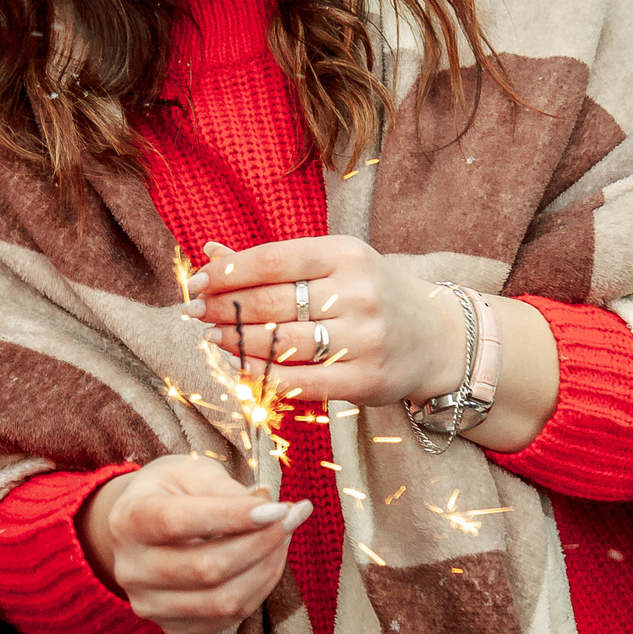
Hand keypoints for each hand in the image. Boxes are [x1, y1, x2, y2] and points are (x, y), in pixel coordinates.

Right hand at [75, 454, 310, 633]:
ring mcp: (148, 603)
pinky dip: (258, 590)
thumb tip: (268, 506)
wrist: (139, 529)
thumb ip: (225, 488)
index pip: (179, 521)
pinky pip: (226, 618)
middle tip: (291, 518)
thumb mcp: (190, 472)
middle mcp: (131, 568)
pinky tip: (267, 561)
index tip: (278, 507)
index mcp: (129, 519)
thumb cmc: (170, 492)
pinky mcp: (170, 626)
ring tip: (283, 537)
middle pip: (205, 568)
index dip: (232, 516)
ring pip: (221, 601)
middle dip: (260, 543)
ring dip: (266, 569)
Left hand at [188, 238, 560, 450]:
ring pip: (281, 344)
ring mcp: (365, 338)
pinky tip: (243, 368)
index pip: (274, 259)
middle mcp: (358, 293)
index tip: (197, 282)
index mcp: (346, 254)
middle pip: (271, 303)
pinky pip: (301, 382)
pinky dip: (265, 377)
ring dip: (237, 344)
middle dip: (223, 309)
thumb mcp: (332, 264)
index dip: (229, 272)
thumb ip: (272, 261)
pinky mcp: (367, 379)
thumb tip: (209, 251)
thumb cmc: (371, 294)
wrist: (438, 339)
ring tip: (214, 339)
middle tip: (194, 313)